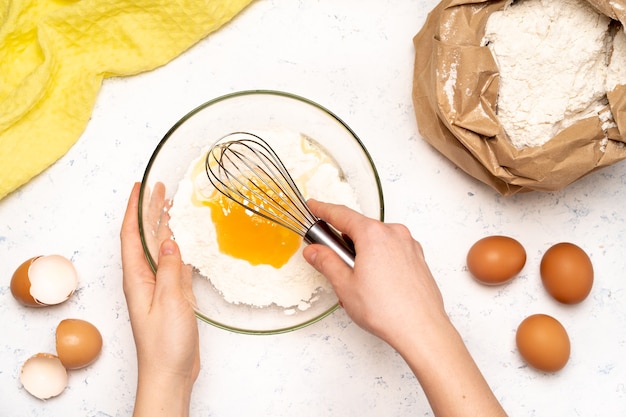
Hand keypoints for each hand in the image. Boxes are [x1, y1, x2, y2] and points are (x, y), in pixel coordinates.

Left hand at [120, 183, 199, 416]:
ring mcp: (157, 287)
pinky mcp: (171, 296)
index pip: (132, 235)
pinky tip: (184, 239)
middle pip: (144, 237)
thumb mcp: (169, 303)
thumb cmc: (165, 344)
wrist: (170, 373)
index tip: (140, 187)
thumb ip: (169, 270)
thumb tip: (168, 240)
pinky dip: (178, 247)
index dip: (135, 209)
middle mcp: (144, 279)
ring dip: (164, 226)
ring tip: (172, 205)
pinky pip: (172, 264)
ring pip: (159, 248)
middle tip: (159, 188)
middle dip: (150, 211)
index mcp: (137, 278)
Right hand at [303, 200, 506, 416]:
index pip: (341, 214)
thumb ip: (326, 262)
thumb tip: (315, 251)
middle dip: (343, 242)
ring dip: (362, 254)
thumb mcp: (345, 285)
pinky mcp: (417, 259)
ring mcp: (409, 245)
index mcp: (373, 234)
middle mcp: (394, 234)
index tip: (314, 206)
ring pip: (376, 241)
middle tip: (331, 261)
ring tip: (356, 283)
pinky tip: (374, 285)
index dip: (323, 209)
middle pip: (360, 228)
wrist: (422, 329)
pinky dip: (378, 260)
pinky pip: (391, 251)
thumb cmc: (387, 310)